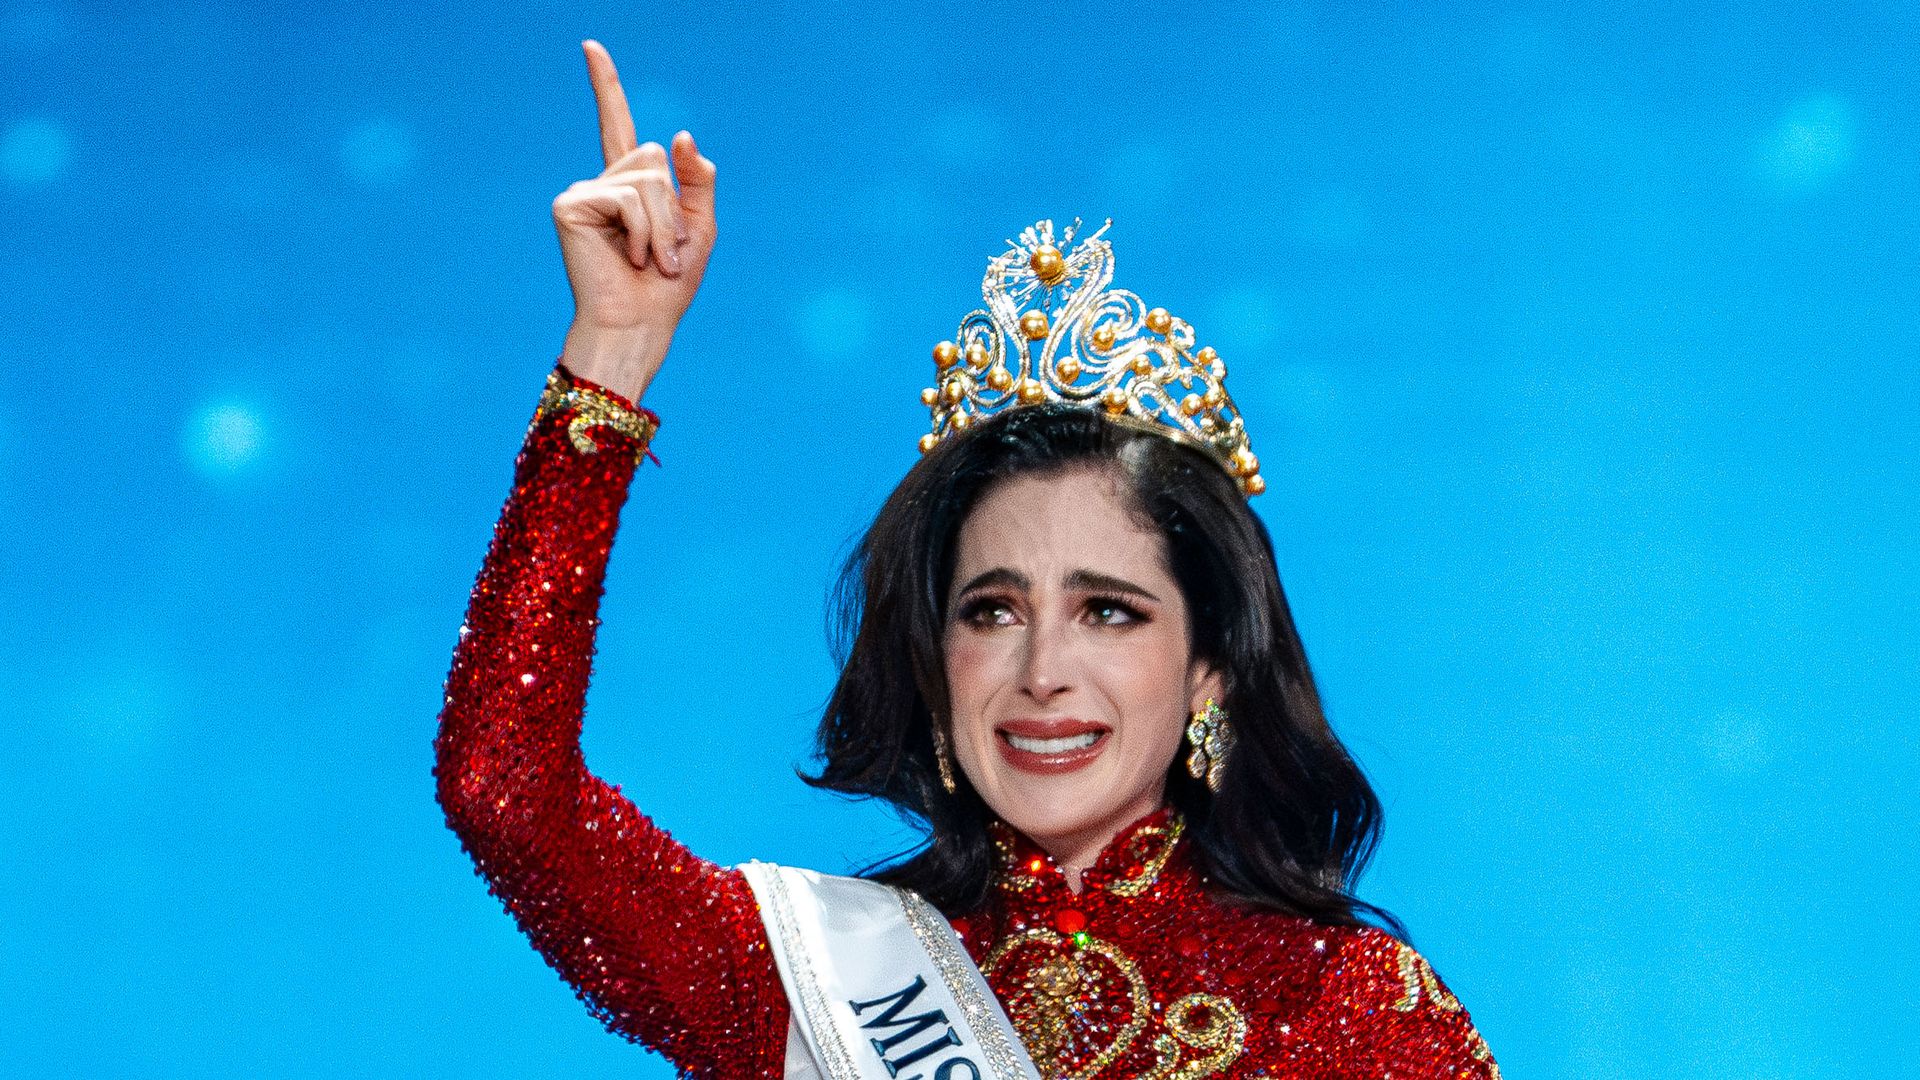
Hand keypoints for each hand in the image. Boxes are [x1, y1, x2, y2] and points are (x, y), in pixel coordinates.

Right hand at [552, 39, 716, 402]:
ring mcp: (583, 192)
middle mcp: (602, 182)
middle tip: (666, 252)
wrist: (641, 324)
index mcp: (629, 185)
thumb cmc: (668, 285)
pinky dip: (644, 231)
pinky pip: (627, 198)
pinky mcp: (570, 205)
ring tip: (653, 260)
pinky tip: (632, 258)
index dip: (605, 85)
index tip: (591, 46)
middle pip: (652, 157)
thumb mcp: (700, 227)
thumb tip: (679, 135)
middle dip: (673, 207)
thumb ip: (697, 179)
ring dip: (663, 226)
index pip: (616, 124)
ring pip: (646, 179)